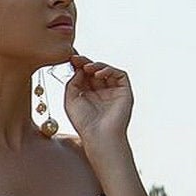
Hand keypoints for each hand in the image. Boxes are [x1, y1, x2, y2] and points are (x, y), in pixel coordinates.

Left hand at [62, 50, 134, 164]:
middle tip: (77, 59)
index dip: (78, 66)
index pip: (85, 75)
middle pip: (95, 70)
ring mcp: (113, 91)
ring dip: (96, 66)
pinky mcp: (124, 92)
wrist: (99, 136)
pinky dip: (109, 70)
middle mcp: (101, 92)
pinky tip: (98, 74)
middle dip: (86, 63)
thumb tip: (79, 68)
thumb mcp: (70, 99)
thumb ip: (73, 82)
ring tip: (87, 68)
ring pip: (107, 70)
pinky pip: (119, 75)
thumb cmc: (84, 123)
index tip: (71, 59)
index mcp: (88, 95)